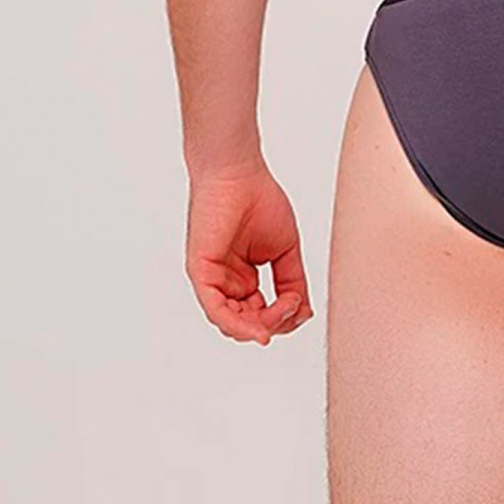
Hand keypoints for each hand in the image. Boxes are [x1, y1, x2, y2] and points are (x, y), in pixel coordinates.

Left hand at [185, 161, 313, 345]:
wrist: (239, 174)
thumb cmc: (259, 201)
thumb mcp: (286, 252)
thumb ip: (293, 283)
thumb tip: (302, 313)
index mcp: (242, 278)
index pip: (261, 315)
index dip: (283, 319)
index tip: (301, 307)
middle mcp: (226, 282)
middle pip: (247, 323)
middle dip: (274, 324)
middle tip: (293, 310)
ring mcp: (212, 278)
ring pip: (231, 322)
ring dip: (260, 326)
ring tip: (281, 313)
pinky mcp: (200, 272)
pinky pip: (216, 309)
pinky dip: (238, 325)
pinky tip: (259, 329)